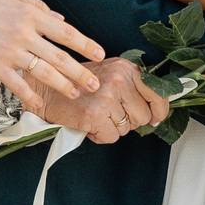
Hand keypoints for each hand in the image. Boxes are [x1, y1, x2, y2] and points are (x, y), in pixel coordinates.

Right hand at [0, 0, 107, 110]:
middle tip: (95, 85)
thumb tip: (60, 20)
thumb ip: (37, 7)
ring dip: (62, 85)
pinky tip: (38, 105)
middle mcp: (24, 34)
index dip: (85, 44)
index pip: (65, 32)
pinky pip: (16, 84)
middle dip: (80, 72)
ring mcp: (9, 52)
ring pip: (43, 72)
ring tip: (74, 93)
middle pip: (59, 57)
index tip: (99, 54)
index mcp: (30, 15)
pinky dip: (29, 96)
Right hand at [31, 57, 166, 143]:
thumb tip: (155, 110)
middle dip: (129, 120)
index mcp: (125, 68)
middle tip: (110, 113)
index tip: (156, 117)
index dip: (159, 109)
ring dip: (113, 128)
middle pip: (143, 115)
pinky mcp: (95, 115)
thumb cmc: (77, 85)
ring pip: (126, 128)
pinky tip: (89, 124)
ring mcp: (107, 97)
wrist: (45, 89)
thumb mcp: (109, 75)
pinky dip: (101, 136)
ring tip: (96, 115)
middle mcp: (118, 79)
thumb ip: (132, 87)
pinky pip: (111, 137)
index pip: (156, 92)